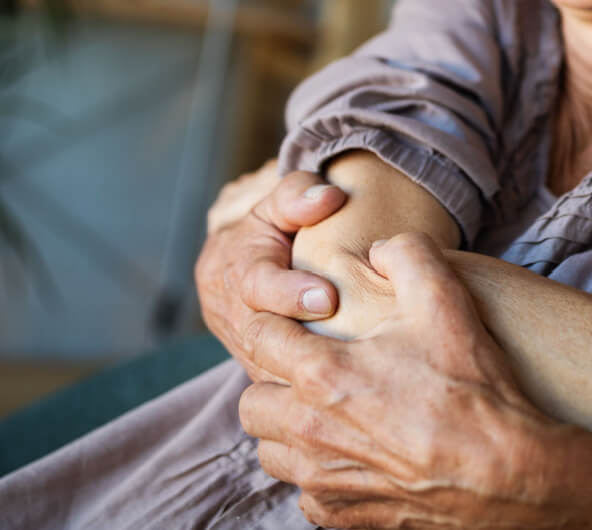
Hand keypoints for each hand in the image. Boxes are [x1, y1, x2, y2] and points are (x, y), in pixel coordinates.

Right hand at [194, 168, 347, 380]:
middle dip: (304, 341)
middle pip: (263, 338)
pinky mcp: (265, 376)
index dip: (289, 293)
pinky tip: (350, 395)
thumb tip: (328, 197)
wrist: (243, 270)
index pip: (256, 285)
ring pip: (274, 374)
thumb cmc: (273, 231)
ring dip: (310, 377)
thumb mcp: (279, 205)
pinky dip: (314, 396)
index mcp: (234, 271)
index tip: (328, 297)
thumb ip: (298, 196)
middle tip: (349, 340)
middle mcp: (235, 317)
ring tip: (356, 374)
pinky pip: (287, 394)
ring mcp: (247, 352)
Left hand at [238, 233, 591, 528]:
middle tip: (308, 368)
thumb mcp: (445, 300)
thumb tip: (380, 248)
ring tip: (324, 412)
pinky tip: (351, 456)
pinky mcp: (343, 516)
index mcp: (322, 375)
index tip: (297, 319)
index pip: (259, 335)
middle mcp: (310, 431)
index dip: (274, 319)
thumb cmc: (474, 388)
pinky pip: (304, 495)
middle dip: (271, 380)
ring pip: (270, 451)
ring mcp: (323, 480)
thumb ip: (406, 254)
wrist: (509, 473)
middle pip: (251, 401)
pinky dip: (317, 476)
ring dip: (287, 430)